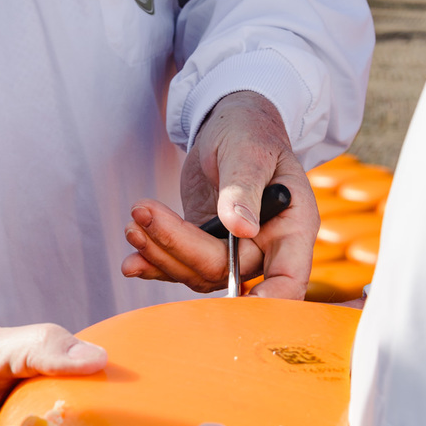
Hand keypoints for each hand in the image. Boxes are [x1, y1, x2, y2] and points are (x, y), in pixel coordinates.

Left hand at [121, 91, 319, 299]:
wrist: (233, 125)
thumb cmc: (251, 131)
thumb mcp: (249, 151)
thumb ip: (244, 188)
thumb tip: (240, 228)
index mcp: (293, 226)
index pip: (289, 277)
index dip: (270, 299)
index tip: (241, 300)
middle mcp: (267, 247)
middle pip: (225, 271)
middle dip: (179, 247)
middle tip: (142, 214)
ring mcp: (236, 251)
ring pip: (198, 272)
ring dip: (161, 252)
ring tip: (133, 222)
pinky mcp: (207, 247)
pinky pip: (182, 266)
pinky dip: (156, 263)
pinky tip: (133, 260)